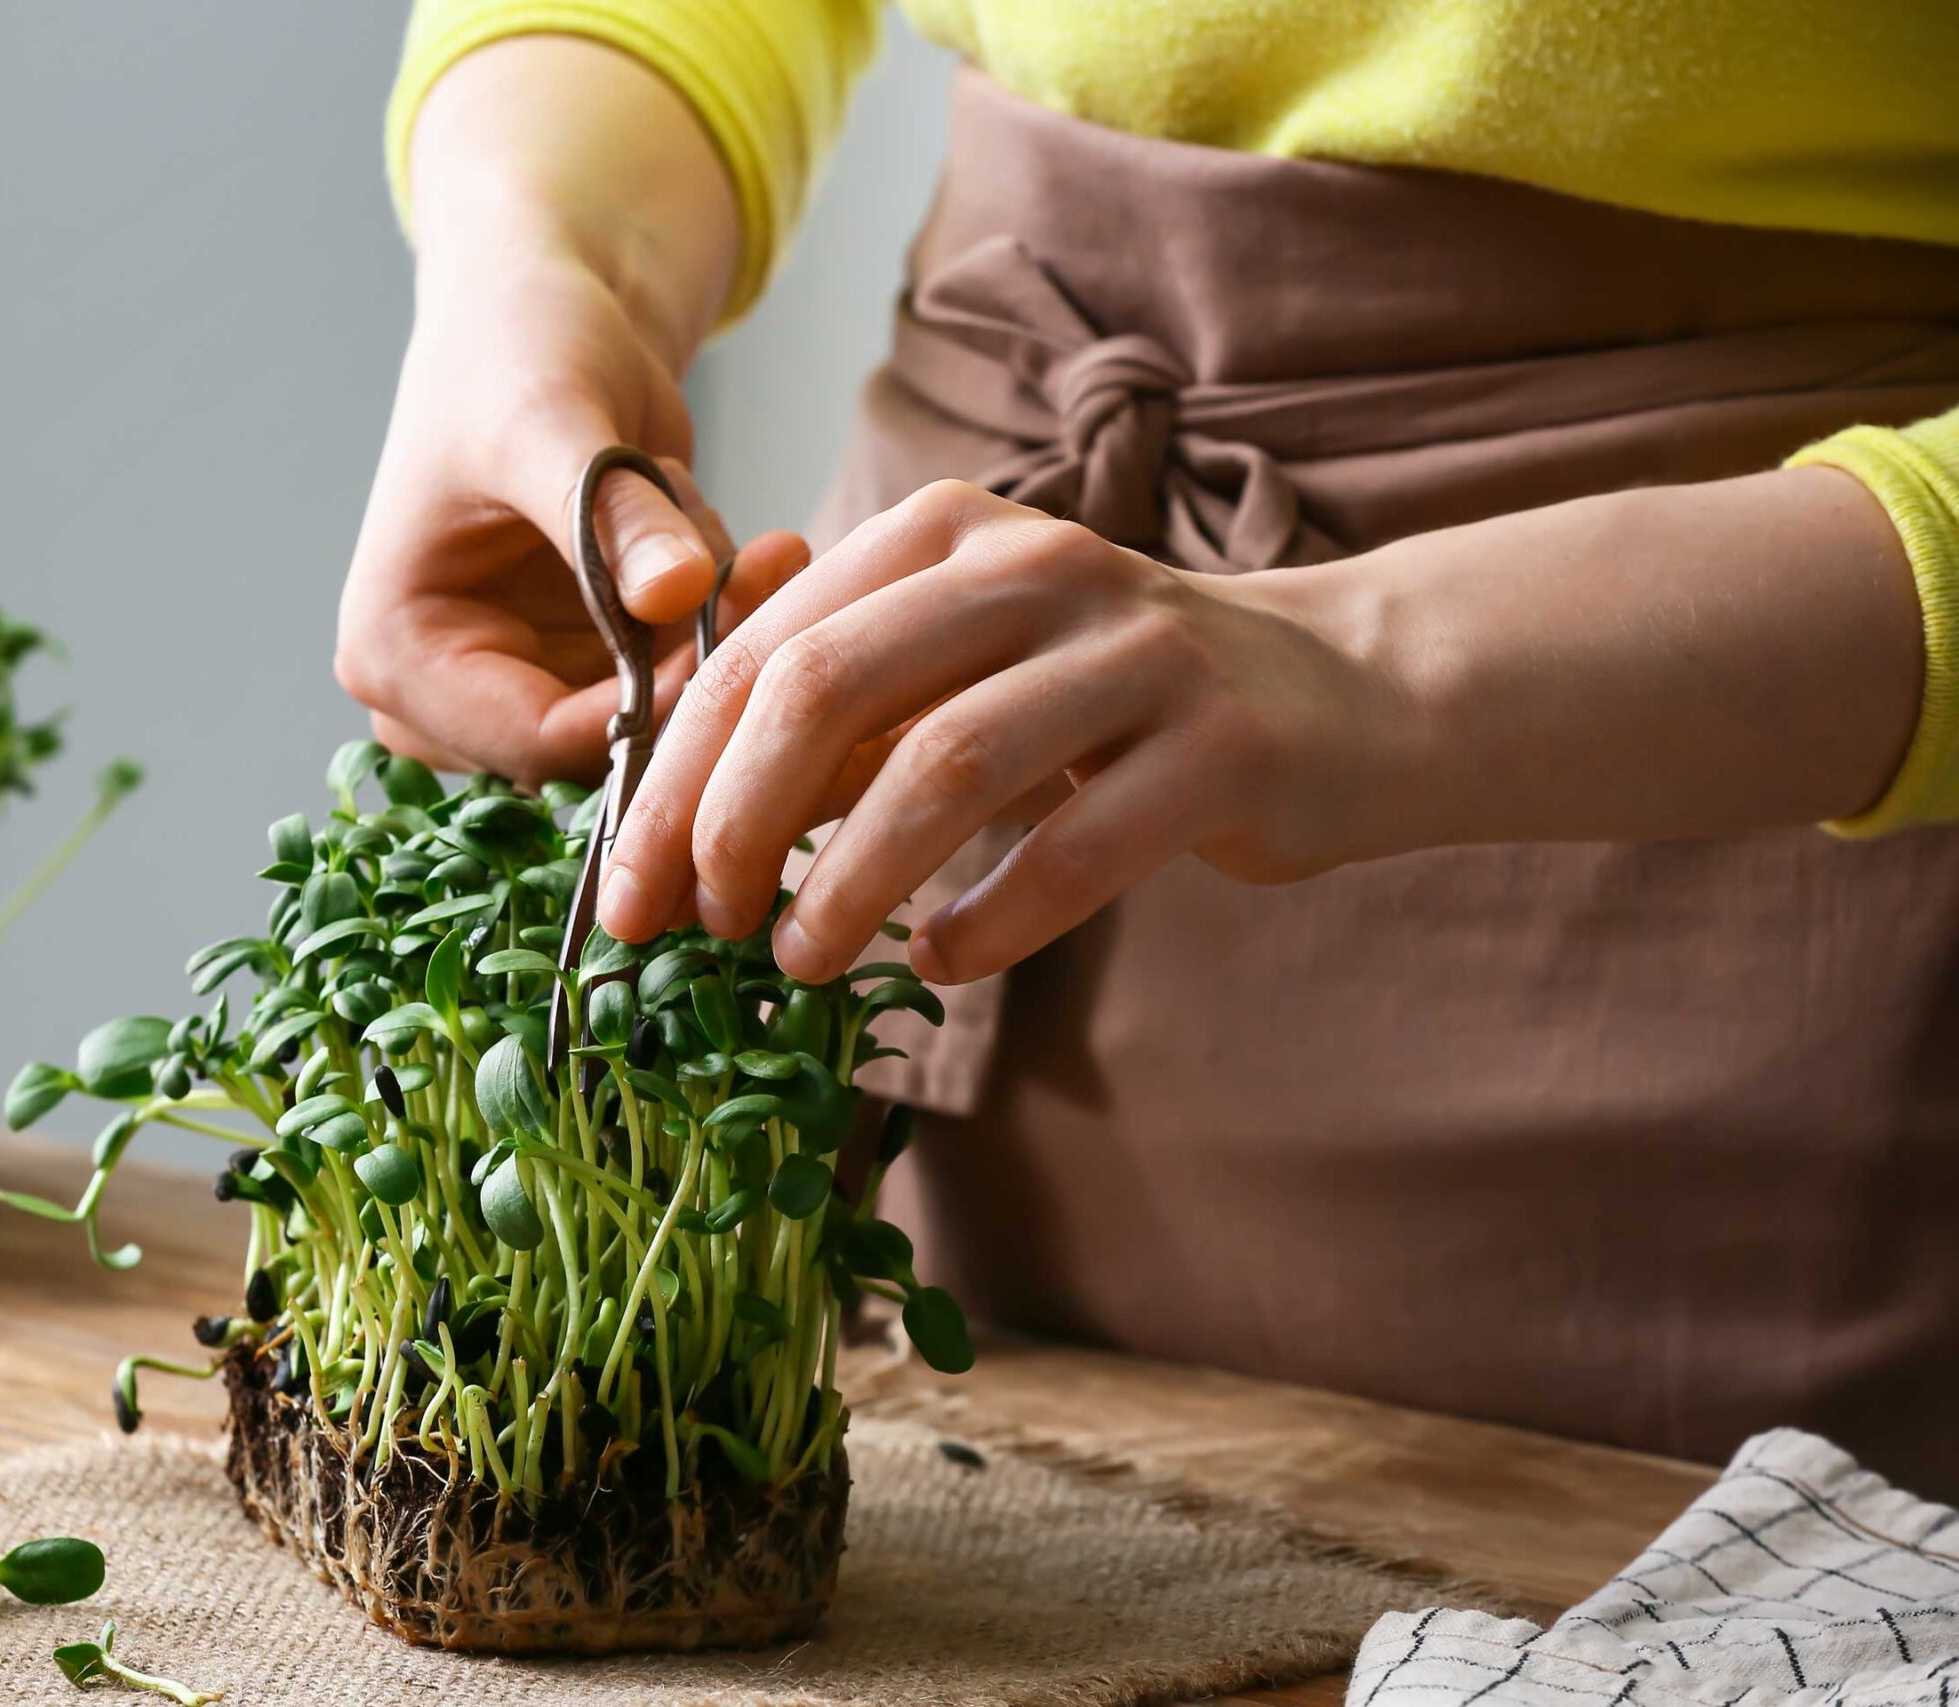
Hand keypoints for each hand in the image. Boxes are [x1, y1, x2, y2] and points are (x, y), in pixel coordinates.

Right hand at [334, 37, 803, 782]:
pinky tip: (730, 542)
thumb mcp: (553, 420)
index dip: (645, 706)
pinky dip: (717, 621)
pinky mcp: (582, 669)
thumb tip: (675, 593)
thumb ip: (608, 515)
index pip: (532, 740)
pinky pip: (676, 686)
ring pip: (649, 724)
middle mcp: (442, 696)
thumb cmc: (515, 351)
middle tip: (762, 568)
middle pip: (592, 749)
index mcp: (394, 654)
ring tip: (723, 528)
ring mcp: (516, 686)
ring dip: (709, 637)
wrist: (549, 316)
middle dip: (687, 668)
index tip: (728, 621)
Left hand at [596, 463, 1924, 985]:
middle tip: (697, 928)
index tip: (631, 890)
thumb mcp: (963, 671)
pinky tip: (942, 964)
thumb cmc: (1108, 703)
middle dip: (734, 822)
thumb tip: (682, 826)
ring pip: (945, 764)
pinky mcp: (1224, 742)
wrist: (1341, 694)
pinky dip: (991, 916)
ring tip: (798, 962)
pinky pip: (1078, 843)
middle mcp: (1032, 565)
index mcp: (942, 535)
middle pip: (830, 688)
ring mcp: (1136, 649)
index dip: (677, 778)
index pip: (764, 651)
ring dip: (848, 880)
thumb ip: (839, 715)